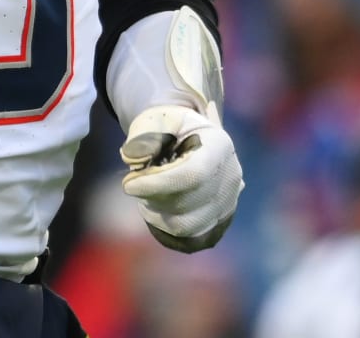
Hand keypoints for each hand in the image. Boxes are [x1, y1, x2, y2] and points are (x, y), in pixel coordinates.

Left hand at [119, 104, 243, 252]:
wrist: (188, 139)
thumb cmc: (169, 128)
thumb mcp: (156, 120)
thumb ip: (144, 136)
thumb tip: (131, 157)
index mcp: (219, 145)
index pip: (193, 174)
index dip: (158, 184)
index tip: (128, 185)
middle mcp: (231, 177)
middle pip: (188, 203)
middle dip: (152, 197)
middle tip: (133, 184)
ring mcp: (229, 202)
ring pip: (188, 226)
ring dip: (157, 214)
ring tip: (146, 196)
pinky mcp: (220, 222)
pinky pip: (191, 240)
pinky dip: (166, 231)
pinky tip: (154, 211)